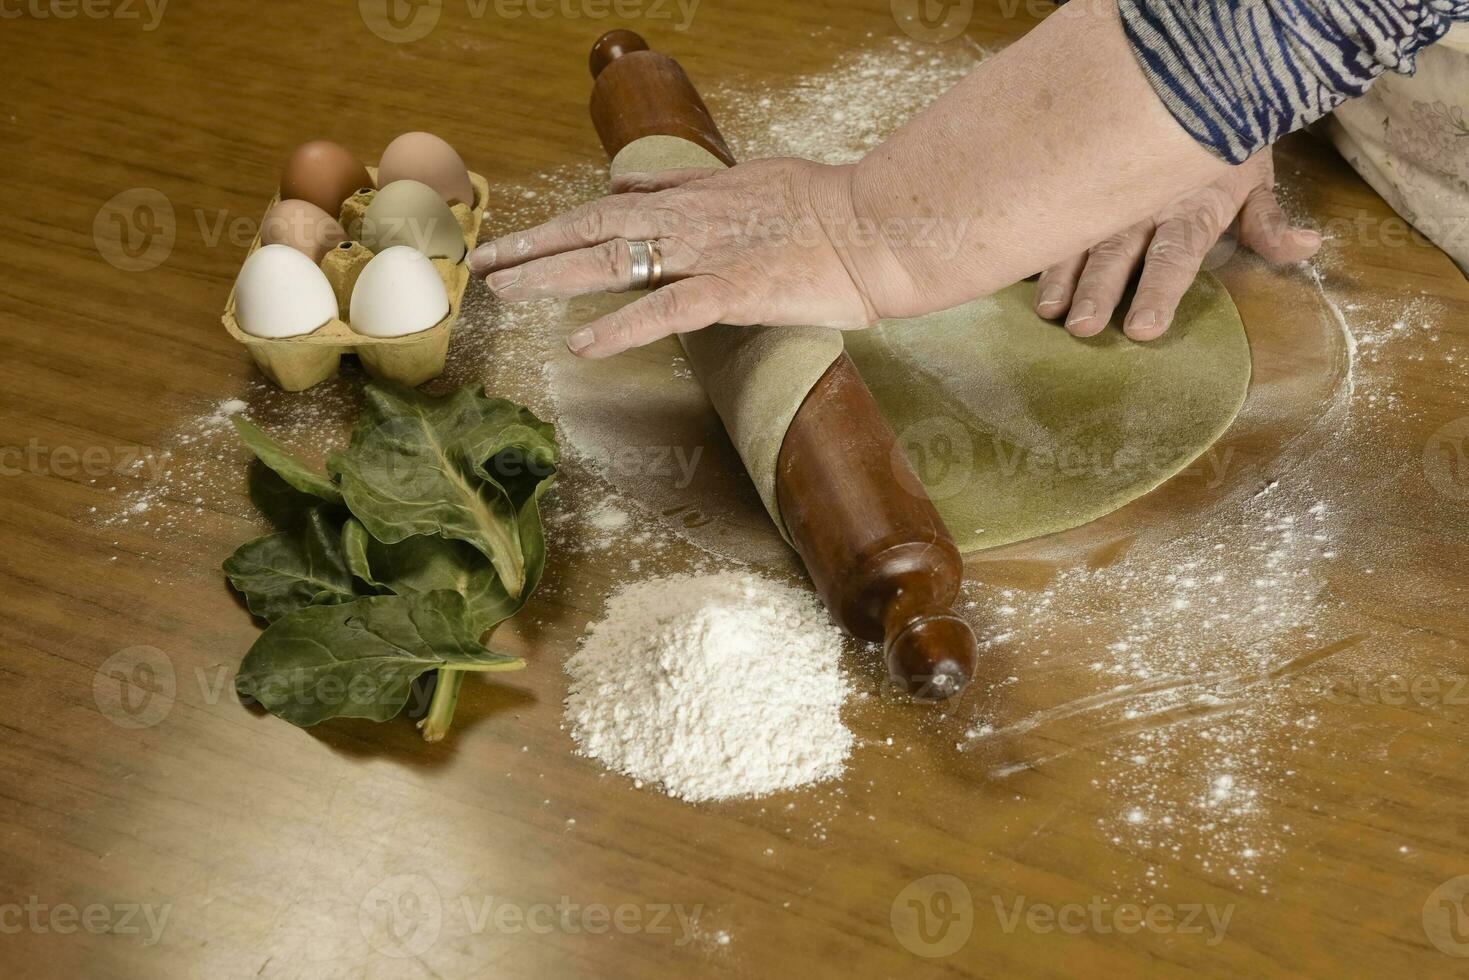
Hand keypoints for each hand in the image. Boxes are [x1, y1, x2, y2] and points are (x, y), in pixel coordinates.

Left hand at [469, 158, 887, 357]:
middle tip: (484, 263)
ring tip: (505, 292)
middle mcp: (690, 220)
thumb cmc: (828, 209)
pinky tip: (581, 342)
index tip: (512, 239)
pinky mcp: (734, 291)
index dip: (556, 225)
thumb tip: (631, 181)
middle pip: (595, 228)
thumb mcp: (748, 179)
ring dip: (555, 276)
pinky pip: (666, 311)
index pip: (608, 207)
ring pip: (616, 260)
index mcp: (694, 198)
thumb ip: (687, 184)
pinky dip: (620, 326)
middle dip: (534, 246)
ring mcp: (709, 254)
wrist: (880, 227)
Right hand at [1033, 150, 1322, 340]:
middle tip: (1082, 327)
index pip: (1175, 254)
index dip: (1158, 291)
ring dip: (1062, 275)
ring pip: (1080, 236)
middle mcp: (1143, 202)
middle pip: (1119, 253)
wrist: (1190, 78)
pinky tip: (1018, 267)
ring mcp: (1108, 194)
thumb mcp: (1254, 174)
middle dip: (1099, 290)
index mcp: (1190, 205)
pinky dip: (1039, 242)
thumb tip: (1308, 247)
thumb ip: (1269, 221)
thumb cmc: (1223, 141)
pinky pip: (1057, 214)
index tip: (1142, 328)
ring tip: (1048, 310)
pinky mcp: (1083, 183)